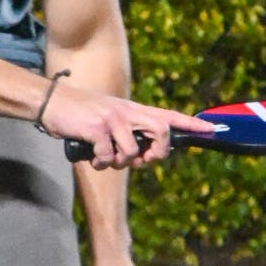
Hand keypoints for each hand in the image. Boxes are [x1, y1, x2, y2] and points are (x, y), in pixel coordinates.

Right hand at [39, 84, 216, 168]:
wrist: (52, 102)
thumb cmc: (81, 114)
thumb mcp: (109, 117)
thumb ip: (128, 131)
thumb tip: (143, 155)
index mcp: (132, 109)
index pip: (168, 115)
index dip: (191, 124)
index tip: (212, 129)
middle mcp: (126, 112)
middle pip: (161, 132)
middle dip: (157, 153)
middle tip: (143, 160)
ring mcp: (112, 119)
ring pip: (133, 152)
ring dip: (119, 162)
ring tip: (105, 158)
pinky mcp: (96, 128)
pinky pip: (108, 155)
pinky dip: (99, 162)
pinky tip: (92, 157)